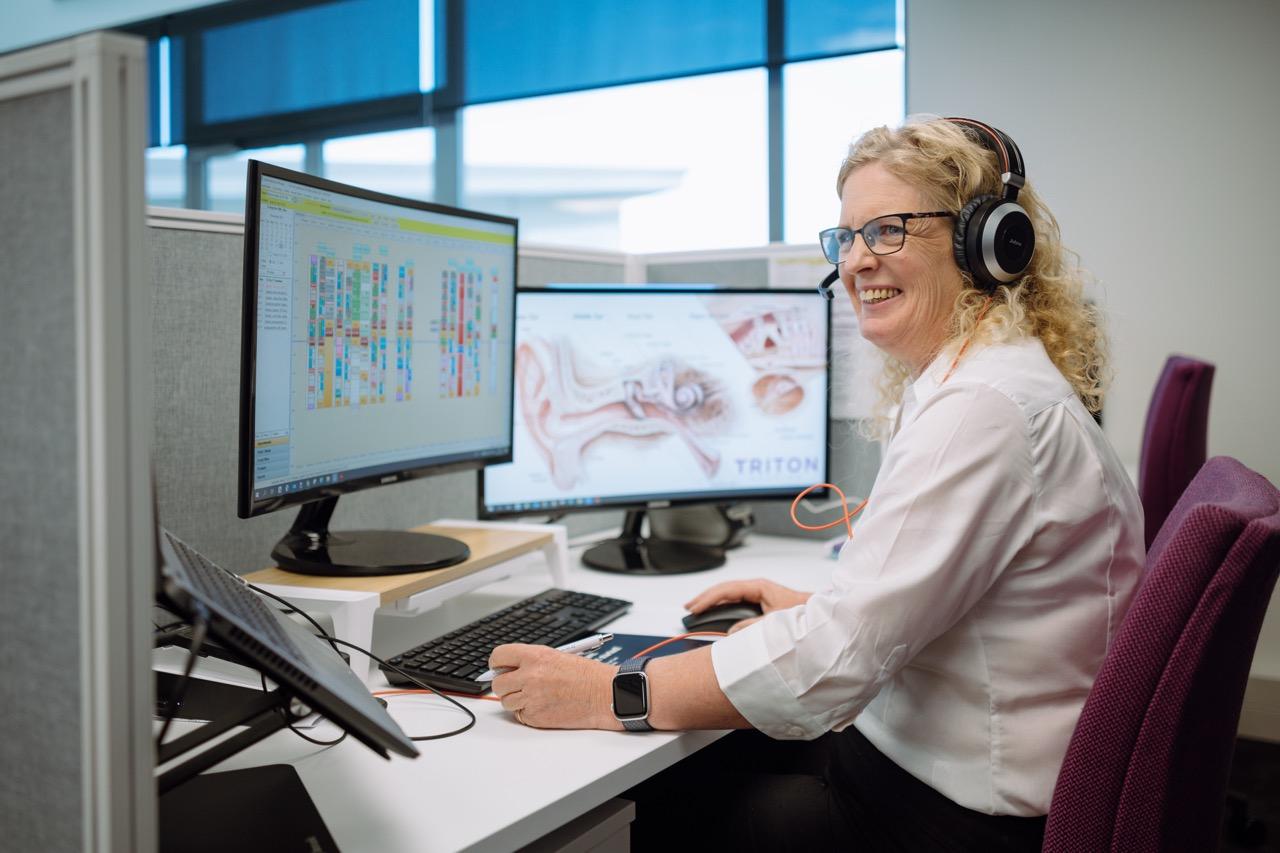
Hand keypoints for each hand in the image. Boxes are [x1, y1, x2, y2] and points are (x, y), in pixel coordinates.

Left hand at [488, 644, 621, 729]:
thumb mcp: (556, 656)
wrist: (603, 695)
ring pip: (506, 702)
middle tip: (517, 685)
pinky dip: (528, 713)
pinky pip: (520, 715)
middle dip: (505, 685)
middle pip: (498, 683)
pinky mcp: (535, 717)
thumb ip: (530, 661)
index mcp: (534, 656)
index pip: (498, 657)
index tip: (499, 668)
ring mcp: (531, 698)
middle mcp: (529, 676)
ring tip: (536, 696)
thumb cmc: (586, 675)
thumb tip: (508, 669)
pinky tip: (544, 706)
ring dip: (516, 700)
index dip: (496, 664)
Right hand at [684, 578, 811, 633]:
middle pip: (725, 591)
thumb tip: (732, 632)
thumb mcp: (775, 624)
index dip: (708, 599)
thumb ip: (751, 628)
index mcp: (760, 587)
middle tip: (688, 609)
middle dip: (705, 599)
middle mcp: (758, 589)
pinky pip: (738, 605)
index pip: (727, 590)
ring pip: (730, 597)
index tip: (694, 608)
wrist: (824, 619)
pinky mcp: (763, 605)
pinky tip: (716, 617)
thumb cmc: (806, 616)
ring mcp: (760, 596)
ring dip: (714, 604)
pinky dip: (724, 610)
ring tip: (697, 612)